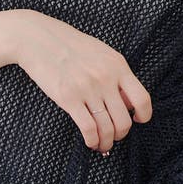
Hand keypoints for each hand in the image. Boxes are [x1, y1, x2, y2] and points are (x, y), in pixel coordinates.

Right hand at [9, 9, 151, 153]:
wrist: (38, 39)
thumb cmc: (69, 45)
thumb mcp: (101, 53)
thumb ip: (116, 74)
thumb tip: (129, 102)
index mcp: (117, 66)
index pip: (142, 99)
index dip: (144, 116)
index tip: (138, 120)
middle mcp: (106, 78)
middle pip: (124, 120)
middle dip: (121, 134)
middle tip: (114, 136)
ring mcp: (88, 89)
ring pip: (107, 128)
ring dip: (106, 142)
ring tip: (102, 144)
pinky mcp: (68, 98)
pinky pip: (88, 128)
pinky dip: (92, 141)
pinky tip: (90, 142)